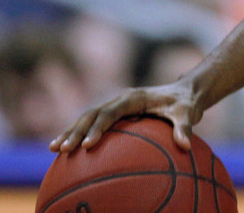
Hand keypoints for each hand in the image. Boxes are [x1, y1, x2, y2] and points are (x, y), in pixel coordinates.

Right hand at [49, 80, 199, 152]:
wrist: (186, 93)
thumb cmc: (186, 103)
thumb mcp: (188, 113)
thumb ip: (185, 128)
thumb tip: (186, 146)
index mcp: (134, 97)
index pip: (111, 112)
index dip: (98, 128)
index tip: (88, 145)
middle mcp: (121, 99)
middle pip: (92, 114)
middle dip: (76, 131)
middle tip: (63, 149)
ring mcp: (116, 105)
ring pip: (88, 117)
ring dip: (71, 131)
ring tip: (55, 149)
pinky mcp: (116, 113)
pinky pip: (93, 123)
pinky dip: (79, 134)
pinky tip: (68, 150)